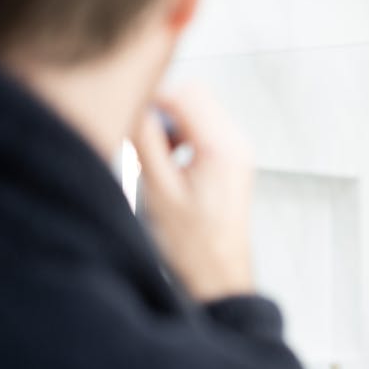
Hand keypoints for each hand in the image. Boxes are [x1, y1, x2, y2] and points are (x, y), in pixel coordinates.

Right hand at [130, 85, 254, 301]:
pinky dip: (183, 135)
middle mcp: (236, 144)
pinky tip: (171, 162)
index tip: (130, 110)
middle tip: (141, 134)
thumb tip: (133, 107)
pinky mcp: (232, 160)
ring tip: (158, 155)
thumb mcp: (159, 190)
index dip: (152, 98)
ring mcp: (237, 151)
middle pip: (195, 96)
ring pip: (199, 110)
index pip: (184, 94)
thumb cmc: (196, 246)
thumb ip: (146, 142)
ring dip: (172, 122)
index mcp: (222, 148)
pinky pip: (205, 129)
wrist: (219, 274)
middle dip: (163, 108)